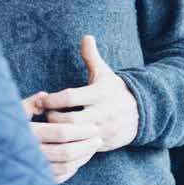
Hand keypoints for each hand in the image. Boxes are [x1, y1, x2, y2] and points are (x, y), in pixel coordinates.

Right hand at [22, 91, 102, 182]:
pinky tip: (80, 158)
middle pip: (66, 152)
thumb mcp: (15, 111)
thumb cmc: (4, 126)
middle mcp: (30, 154)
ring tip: (92, 147)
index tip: (94, 127)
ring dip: (83, 157)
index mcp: (28, 134)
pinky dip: (73, 168)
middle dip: (86, 145)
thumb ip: (31, 103)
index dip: (80, 130)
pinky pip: (60, 176)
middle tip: (98, 137)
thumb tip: (45, 96)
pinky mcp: (36, 179)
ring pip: (65, 166)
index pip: (61, 133)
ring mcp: (33, 168)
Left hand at [43, 36, 138, 152]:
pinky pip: (84, 149)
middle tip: (44, 116)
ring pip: (76, 137)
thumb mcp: (104, 73)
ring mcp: (105, 130)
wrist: (141, 112)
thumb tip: (86, 36)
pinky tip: (60, 141)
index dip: (53, 100)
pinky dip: (70, 146)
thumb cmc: (113, 90)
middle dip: (54, 118)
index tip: (42, 100)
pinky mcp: (105, 144)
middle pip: (71, 120)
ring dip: (60, 133)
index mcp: (100, 93)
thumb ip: (92, 56)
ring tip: (50, 128)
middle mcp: (104, 112)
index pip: (70, 97)